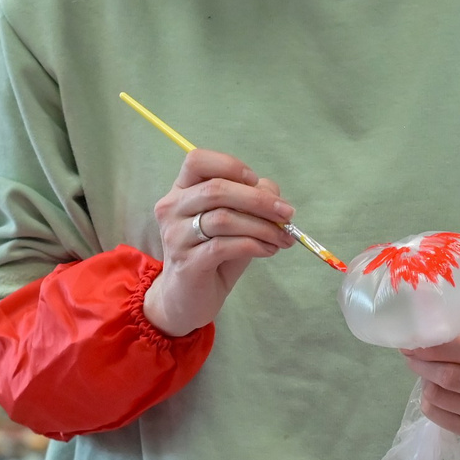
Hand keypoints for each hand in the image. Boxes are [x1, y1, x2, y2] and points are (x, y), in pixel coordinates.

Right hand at [143, 147, 294, 336]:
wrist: (188, 299)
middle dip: (259, 200)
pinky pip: (224, 246)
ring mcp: (175, 236)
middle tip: (287, 214)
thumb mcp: (235, 223)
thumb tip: (273, 194)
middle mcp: (172, 209)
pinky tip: (268, 250)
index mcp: (181, 191)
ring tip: (282, 237)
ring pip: (223, 218)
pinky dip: (254, 245)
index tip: (257, 181)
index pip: (197, 160)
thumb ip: (251, 202)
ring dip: (262, 227)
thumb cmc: (213, 256)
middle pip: (216, 189)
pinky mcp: (187, 263)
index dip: (230, 165)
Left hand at [402, 331, 459, 437]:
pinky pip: (435, 414)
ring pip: (438, 396)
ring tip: (428, 373)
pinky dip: (428, 399)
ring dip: (425, 381)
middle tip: (412, 356)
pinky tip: (437, 391)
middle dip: (424, 363)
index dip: (436, 346)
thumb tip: (422, 339)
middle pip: (450, 376)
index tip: (414, 342)